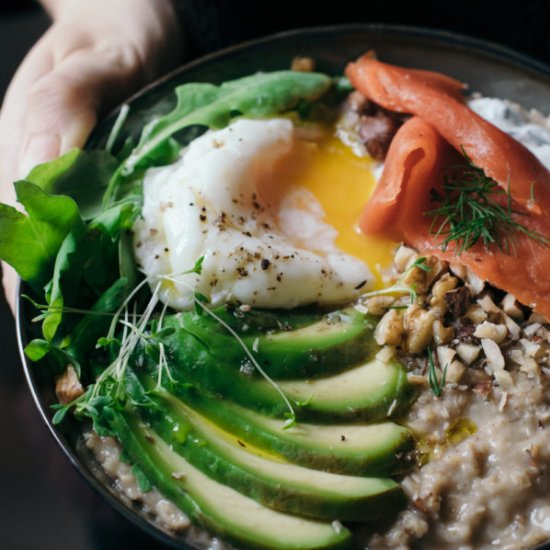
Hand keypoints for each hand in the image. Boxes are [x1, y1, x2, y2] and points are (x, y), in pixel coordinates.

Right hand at [0, 0, 183, 312]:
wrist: (125, 15)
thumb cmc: (119, 33)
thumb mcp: (100, 57)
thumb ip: (69, 103)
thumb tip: (43, 165)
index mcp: (21, 140)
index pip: (10, 226)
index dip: (26, 279)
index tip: (51, 321)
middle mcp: (23, 161)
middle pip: (18, 242)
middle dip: (44, 292)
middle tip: (79, 342)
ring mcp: (44, 168)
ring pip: (38, 238)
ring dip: (60, 281)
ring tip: (92, 323)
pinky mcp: (69, 171)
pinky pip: (64, 222)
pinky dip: (79, 254)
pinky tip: (104, 277)